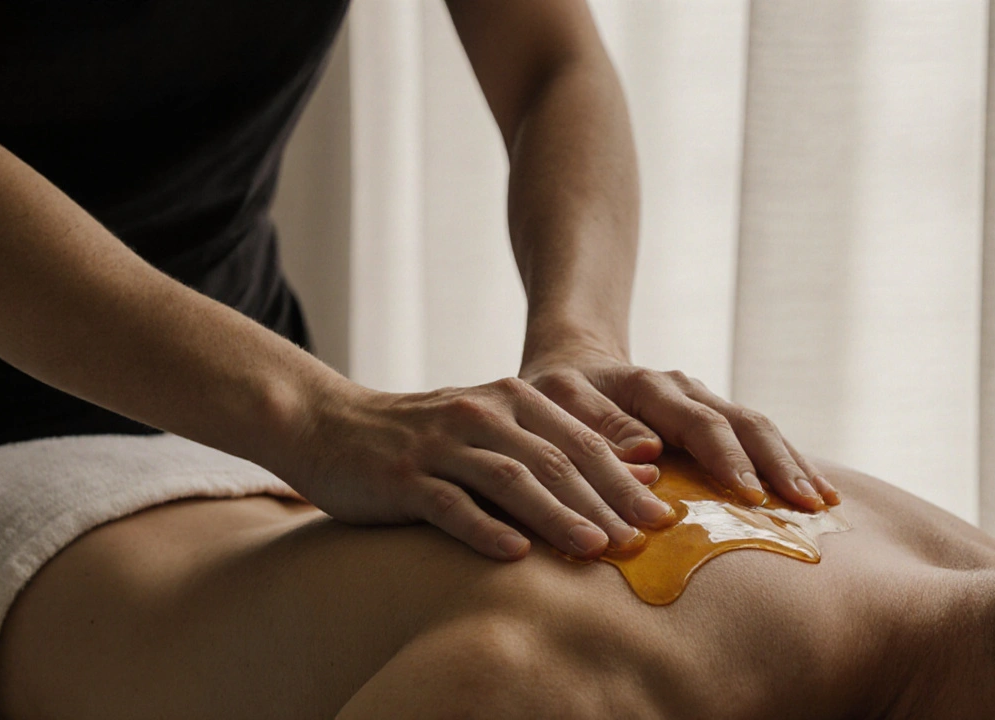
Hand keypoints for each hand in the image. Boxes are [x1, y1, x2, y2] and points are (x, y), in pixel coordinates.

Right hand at [287, 377, 675, 560]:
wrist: (330, 425)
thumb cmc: (425, 438)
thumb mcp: (493, 429)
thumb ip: (558, 445)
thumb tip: (641, 471)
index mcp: (511, 398)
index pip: (580, 439)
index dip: (625, 477)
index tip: (664, 516)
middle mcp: (480, 413)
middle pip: (555, 458)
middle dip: (606, 499)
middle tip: (645, 538)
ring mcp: (440, 444)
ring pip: (510, 479)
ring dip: (557, 515)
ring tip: (595, 548)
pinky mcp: (403, 477)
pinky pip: (450, 505)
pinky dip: (485, 529)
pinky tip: (515, 556)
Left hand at [519, 346, 839, 510]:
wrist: (572, 368)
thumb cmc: (557, 395)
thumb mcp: (560, 402)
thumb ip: (599, 427)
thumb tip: (648, 456)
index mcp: (651, 386)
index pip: (700, 422)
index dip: (728, 459)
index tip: (751, 497)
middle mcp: (686, 390)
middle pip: (746, 423)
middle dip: (780, 464)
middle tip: (809, 506)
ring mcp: (705, 403)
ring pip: (761, 429)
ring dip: (794, 465)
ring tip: (825, 505)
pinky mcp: (714, 420)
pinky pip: (758, 440)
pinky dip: (787, 464)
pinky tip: (814, 495)